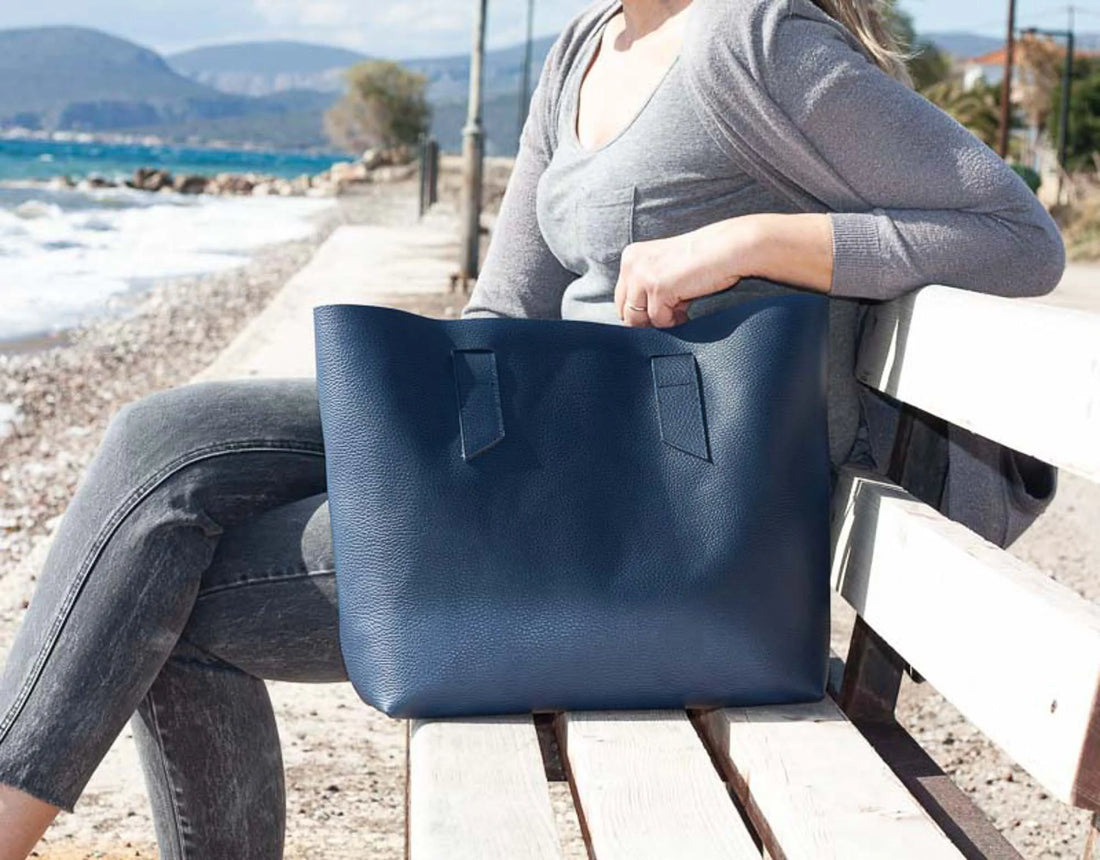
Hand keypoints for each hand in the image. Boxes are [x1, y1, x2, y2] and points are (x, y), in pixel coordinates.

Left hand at [613, 219, 757, 327]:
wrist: (726, 249)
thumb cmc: (700, 259)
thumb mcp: (663, 268)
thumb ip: (646, 287)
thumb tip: (638, 319)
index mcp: (630, 256)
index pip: (621, 298)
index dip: (640, 311)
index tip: (661, 310)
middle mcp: (631, 264)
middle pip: (625, 311)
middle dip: (646, 320)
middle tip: (671, 313)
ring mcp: (642, 276)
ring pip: (637, 320)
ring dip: (660, 321)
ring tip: (680, 311)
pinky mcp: (657, 288)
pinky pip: (658, 321)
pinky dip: (673, 321)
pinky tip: (686, 311)